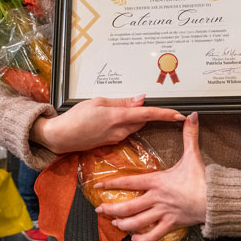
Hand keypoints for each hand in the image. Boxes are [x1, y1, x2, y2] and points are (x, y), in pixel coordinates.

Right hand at [30, 95, 183, 153]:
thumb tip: (141, 99)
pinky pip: (124, 130)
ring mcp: (116, 138)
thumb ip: (121, 101)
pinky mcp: (111, 142)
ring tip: (117, 107)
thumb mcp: (98, 102)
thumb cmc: (76, 118)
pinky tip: (110, 118)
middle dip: (144, 111)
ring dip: (133, 116)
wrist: (61, 137)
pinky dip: (124, 122)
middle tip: (137, 101)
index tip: (179, 115)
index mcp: (118, 117)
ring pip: (133, 125)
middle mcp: (121, 130)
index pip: (148, 114)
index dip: (165, 114)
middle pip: (142, 119)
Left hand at [93, 113, 206, 240]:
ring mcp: (163, 213)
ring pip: (138, 222)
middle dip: (112, 208)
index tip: (99, 184)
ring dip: (124, 224)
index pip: (130, 182)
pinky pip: (154, 235)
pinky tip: (136, 240)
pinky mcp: (171, 224)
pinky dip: (143, 239)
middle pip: (129, 206)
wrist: (215, 199)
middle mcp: (157, 199)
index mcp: (158, 182)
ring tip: (115, 223)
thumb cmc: (203, 180)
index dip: (113, 183)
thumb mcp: (193, 156)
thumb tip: (192, 117)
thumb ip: (189, 136)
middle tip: (100, 208)